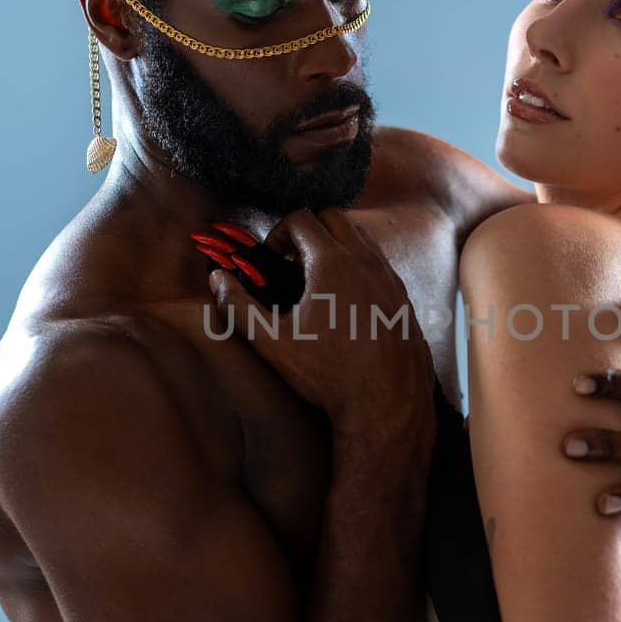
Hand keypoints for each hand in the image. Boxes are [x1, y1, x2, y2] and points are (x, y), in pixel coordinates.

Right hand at [207, 207, 435, 444]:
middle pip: (333, 216)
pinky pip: (379, 263)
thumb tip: (217, 280)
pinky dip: (358, 266)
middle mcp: (366, 261)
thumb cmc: (329, 376)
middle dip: (307, 229)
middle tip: (291, 262)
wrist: (387, 404)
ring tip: (317, 280)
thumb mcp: (273, 343)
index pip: (301, 218)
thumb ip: (239, 307)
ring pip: (361, 237)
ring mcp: (390, 277)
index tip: (270, 258)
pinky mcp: (403, 297)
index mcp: (332, 263)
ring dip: (335, 245)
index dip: (278, 231)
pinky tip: (345, 302)